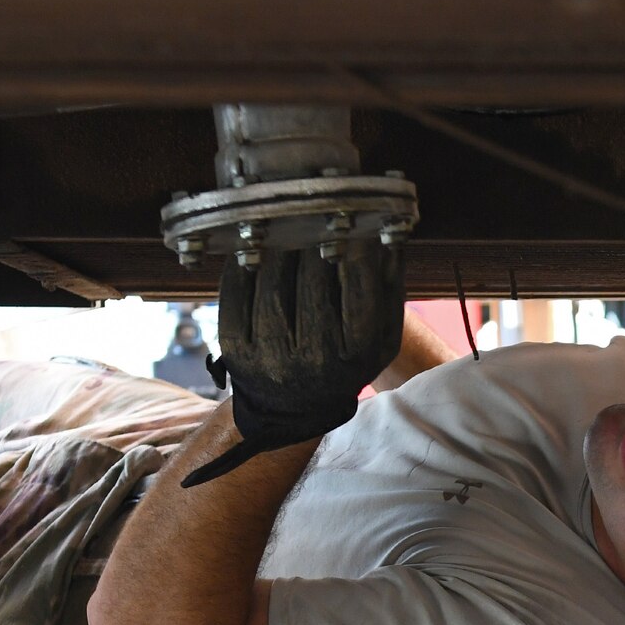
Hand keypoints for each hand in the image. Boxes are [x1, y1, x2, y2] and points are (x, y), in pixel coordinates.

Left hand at [184, 239, 405, 485]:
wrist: (296, 409)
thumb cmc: (346, 362)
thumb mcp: (382, 337)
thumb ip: (389, 289)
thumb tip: (386, 236)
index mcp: (357, 351)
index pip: (358, 285)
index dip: (357, 248)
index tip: (354, 225)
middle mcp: (314, 356)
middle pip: (312, 278)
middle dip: (314, 241)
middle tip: (315, 216)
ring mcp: (271, 355)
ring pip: (272, 282)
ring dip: (277, 246)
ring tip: (284, 226)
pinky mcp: (236, 350)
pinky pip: (235, 294)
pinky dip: (242, 264)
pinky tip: (253, 249)